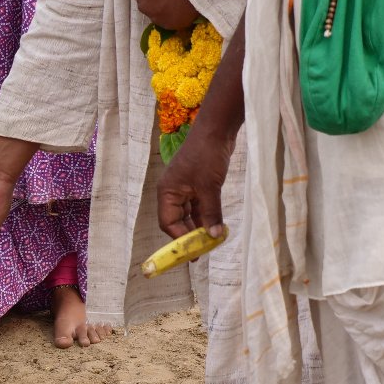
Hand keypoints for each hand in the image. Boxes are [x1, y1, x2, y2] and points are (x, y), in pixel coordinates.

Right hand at [156, 120, 233, 240]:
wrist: (217, 131)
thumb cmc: (206, 156)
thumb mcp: (209, 187)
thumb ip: (210, 213)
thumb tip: (213, 237)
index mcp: (167, 192)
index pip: (168, 223)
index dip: (179, 238)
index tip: (194, 251)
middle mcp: (173, 192)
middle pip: (177, 221)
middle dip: (190, 235)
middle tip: (203, 251)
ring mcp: (185, 188)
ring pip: (189, 215)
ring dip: (200, 227)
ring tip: (212, 241)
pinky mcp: (197, 185)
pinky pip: (198, 206)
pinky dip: (206, 216)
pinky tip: (216, 226)